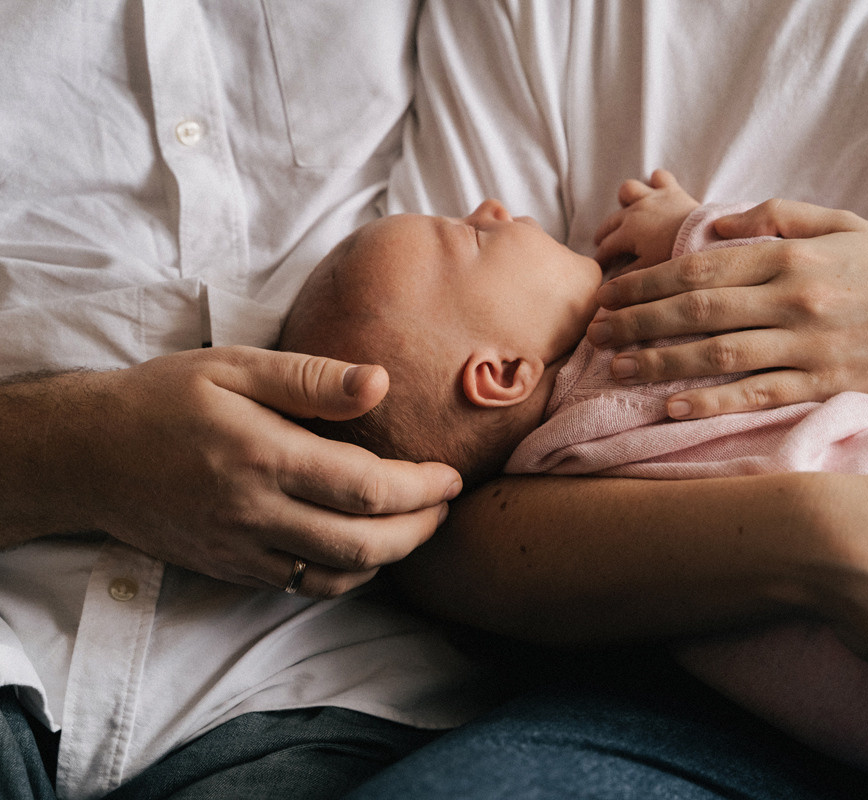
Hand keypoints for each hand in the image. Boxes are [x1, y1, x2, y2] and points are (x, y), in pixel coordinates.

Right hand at [8, 346, 460, 595]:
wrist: (87, 456)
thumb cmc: (164, 399)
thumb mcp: (235, 368)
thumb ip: (312, 379)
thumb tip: (381, 384)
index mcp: (264, 456)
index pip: (367, 489)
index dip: (422, 489)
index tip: (451, 475)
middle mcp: (255, 513)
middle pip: (364, 544)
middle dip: (420, 529)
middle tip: (446, 505)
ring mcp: (242, 549)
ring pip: (337, 576)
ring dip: (390, 558)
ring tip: (416, 526)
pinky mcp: (231, 569)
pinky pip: (303, 587)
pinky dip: (347, 575)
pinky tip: (365, 549)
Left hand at [588, 199, 867, 417]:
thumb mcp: (841, 223)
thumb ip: (776, 216)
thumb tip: (713, 226)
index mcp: (791, 254)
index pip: (701, 264)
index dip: (647, 280)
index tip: (610, 292)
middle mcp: (794, 297)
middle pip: (697, 308)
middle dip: (637, 320)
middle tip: (594, 331)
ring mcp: (808, 343)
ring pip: (718, 353)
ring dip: (661, 361)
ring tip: (617, 367)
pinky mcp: (825, 382)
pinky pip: (759, 393)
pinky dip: (713, 401)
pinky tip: (674, 406)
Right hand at [592, 169, 700, 271]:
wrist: (705, 238)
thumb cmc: (675, 256)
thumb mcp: (649, 270)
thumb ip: (628, 276)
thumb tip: (611, 284)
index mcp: (627, 232)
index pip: (606, 246)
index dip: (600, 258)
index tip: (598, 267)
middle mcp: (635, 211)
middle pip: (611, 220)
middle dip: (604, 233)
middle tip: (603, 243)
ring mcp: (652, 197)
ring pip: (628, 189)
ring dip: (626, 200)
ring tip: (628, 211)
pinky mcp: (671, 190)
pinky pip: (659, 177)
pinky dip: (656, 182)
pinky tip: (656, 190)